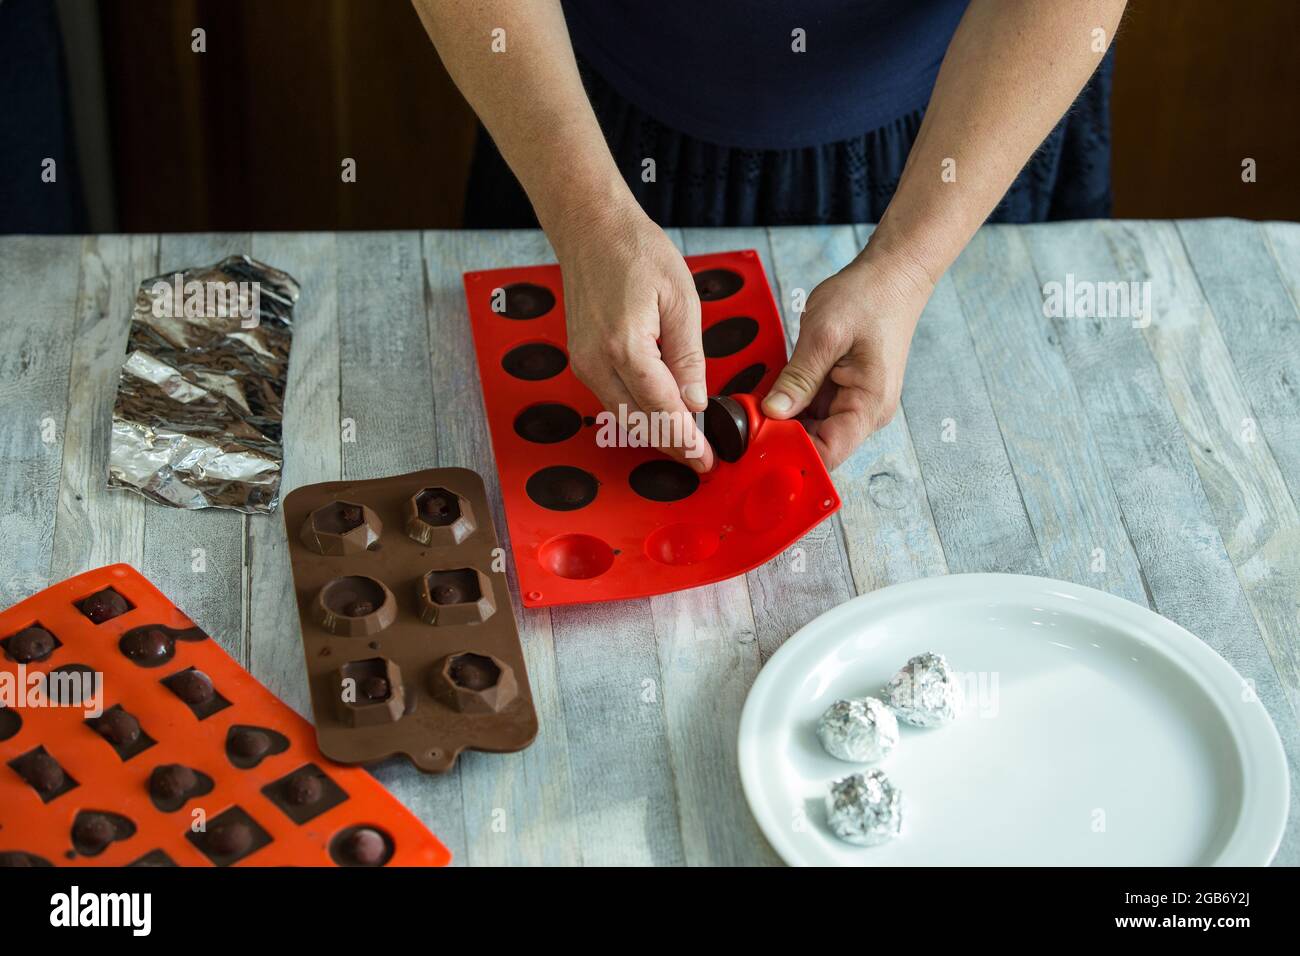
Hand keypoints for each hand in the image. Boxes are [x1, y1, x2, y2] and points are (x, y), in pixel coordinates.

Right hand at [551, 201, 713, 471]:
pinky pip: (611, 399)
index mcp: (626, 346)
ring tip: (687, 444)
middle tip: (701, 461)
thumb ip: (689, 356)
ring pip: (622, 417)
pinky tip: (661, 417)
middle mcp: (597, 362)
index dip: (687, 439)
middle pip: (638, 422)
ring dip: (654, 433)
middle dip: (671, 446)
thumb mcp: (681, 299)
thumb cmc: (636, 252)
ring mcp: (584, 363)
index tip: (706, 459)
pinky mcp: (582, 360)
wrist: (592, 230)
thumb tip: (696, 401)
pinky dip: (637, 414)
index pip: (662, 408)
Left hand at [762, 247, 932, 469]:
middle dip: (783, 436)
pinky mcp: (845, 389)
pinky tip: (774, 392)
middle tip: (748, 420)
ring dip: (785, 419)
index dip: (792, 452)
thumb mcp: (825, 336)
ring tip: (757, 405)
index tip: (759, 440)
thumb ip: (798, 378)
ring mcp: (856, 402)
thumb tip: (773, 412)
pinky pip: (813, 407)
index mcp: (868, 406)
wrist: (893, 275)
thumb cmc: (869, 298)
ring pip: (812, 427)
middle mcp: (865, 412)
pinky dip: (792, 403)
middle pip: (817, 444)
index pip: (828, 453)